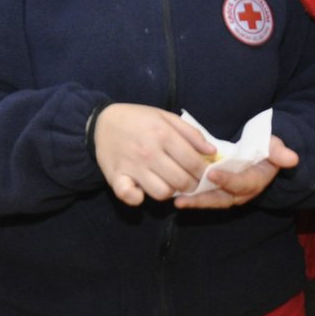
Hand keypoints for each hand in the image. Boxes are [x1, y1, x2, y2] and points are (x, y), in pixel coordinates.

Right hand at [91, 104, 214, 205]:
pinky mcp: (116, 177)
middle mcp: (149, 152)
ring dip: (169, 191)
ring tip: (168, 182)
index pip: (193, 163)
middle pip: (181, 181)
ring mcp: (133, 166)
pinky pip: (131, 197)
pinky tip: (142, 190)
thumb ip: (191, 133)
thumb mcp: (165, 117)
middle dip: (191, 185)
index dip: (204, 172)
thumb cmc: (138, 119)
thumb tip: (212, 152)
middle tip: (190, 181)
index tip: (204, 173)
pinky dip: (138, 198)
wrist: (102, 122)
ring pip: (162, 193)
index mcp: (164, 134)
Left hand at [173, 136, 298, 210]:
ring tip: (177, 200)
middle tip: (184, 198)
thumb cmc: (267, 147)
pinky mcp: (219, 191)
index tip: (213, 173)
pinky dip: (192, 197)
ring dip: (194, 201)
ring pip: (212, 200)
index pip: (241, 183)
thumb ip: (279, 152)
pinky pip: (206, 196)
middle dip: (203, 200)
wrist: (263, 154)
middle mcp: (242, 191)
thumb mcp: (274, 146)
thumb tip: (292, 158)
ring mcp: (230, 193)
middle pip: (222, 198)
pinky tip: (175, 194)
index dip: (228, 180)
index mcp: (256, 180)